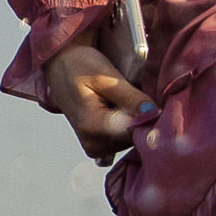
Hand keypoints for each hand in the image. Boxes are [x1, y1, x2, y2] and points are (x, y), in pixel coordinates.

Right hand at [45, 35, 154, 158]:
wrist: (61, 66)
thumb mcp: (106, 76)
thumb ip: (130, 97)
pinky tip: (119, 109)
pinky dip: (128, 123)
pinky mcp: (99, 146)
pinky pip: (125, 138)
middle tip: (132, 95)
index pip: (134, 133)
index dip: (149, 118)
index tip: (155, 104)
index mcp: (92, 127)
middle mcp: (93, 144)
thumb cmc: (80, 66)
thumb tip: (154, 113)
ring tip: (121, 100)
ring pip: (132, 138)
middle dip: (140, 117)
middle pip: (135, 137)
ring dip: (134, 119)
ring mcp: (96, 148)